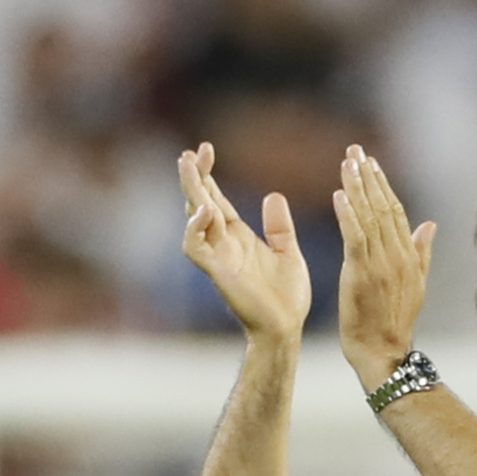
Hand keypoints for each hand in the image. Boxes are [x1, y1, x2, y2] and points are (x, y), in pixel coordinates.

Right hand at [177, 143, 310, 340]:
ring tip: (189, 168)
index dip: (208, 175)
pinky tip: (206, 210)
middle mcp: (223, 243)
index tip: (205, 149)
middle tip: (189, 152)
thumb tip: (273, 195)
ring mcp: (218, 256)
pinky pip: (196, 248)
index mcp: (239, 236)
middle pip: (200, 202)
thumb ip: (278, 226)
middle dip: (194, 178)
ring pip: (193, 219)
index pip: (217, 198)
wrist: (286, 327)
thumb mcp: (288, 251)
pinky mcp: (217, 272)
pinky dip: (196, 228)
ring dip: (190, 194)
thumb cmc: (287, 295)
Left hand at [333, 145, 436, 389]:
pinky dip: (348, 215)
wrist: (383, 350)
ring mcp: (381, 263)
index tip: (371, 162)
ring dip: (356, 187)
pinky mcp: (361, 273)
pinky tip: (340, 195)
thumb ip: (422, 251)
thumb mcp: (415, 283)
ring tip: (346, 163)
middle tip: (355, 150)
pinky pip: (355, 238)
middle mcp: (397, 255)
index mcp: (408, 255)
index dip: (382, 184)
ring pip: (368, 217)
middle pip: (382, 206)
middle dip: (368, 176)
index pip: (395, 211)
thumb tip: (430, 223)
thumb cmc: (393, 320)